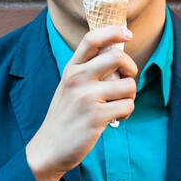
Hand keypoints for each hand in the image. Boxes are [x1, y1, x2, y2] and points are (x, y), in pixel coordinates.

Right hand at [25, 24, 136, 180]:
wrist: (49, 149)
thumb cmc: (66, 117)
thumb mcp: (69, 87)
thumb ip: (88, 71)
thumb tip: (118, 56)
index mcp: (71, 69)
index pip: (92, 39)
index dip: (114, 31)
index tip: (127, 34)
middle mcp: (77, 79)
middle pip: (117, 57)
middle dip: (131, 68)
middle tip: (126, 80)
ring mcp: (87, 97)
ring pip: (128, 85)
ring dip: (129, 96)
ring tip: (117, 106)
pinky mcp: (97, 117)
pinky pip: (128, 105)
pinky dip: (127, 112)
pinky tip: (115, 118)